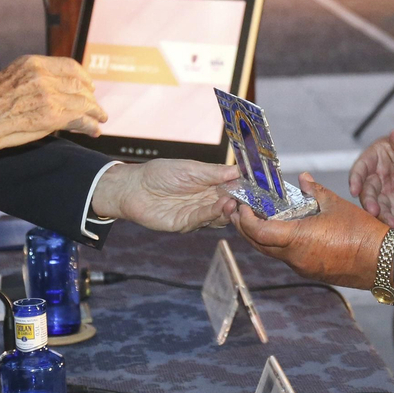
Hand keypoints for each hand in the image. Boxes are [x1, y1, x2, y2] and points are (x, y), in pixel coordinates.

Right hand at [0, 54, 106, 153]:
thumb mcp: (11, 80)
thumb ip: (33, 81)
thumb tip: (53, 90)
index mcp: (31, 63)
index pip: (69, 66)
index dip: (83, 77)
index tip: (89, 86)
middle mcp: (42, 75)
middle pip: (78, 83)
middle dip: (90, 97)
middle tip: (96, 107)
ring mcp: (47, 94)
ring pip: (82, 101)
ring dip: (94, 112)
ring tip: (100, 119)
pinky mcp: (50, 115)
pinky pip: (79, 118)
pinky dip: (90, 124)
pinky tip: (94, 130)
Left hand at [90, 158, 240, 232]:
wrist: (133, 188)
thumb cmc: (160, 173)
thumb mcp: (190, 168)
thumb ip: (214, 172)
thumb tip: (239, 170)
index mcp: (210, 184)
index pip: (233, 187)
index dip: (246, 188)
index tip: (259, 187)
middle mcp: (206, 200)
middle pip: (230, 204)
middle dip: (241, 203)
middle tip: (251, 199)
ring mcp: (197, 213)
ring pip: (219, 215)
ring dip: (228, 209)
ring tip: (235, 202)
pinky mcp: (185, 224)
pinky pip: (203, 220)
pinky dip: (213, 214)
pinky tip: (222, 206)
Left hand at [228, 173, 387, 287]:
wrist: (382, 261)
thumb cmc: (362, 232)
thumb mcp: (336, 205)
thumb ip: (314, 190)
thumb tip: (303, 178)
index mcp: (298, 239)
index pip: (258, 232)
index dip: (245, 220)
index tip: (242, 207)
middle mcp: (295, 258)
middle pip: (259, 245)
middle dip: (245, 228)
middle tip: (239, 212)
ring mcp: (303, 268)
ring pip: (271, 253)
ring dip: (261, 237)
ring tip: (259, 219)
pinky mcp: (311, 272)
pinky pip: (286, 258)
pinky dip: (278, 244)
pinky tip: (283, 231)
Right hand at [348, 129, 393, 228]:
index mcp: (376, 157)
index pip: (361, 168)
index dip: (355, 179)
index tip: (354, 190)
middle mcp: (377, 175)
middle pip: (367, 190)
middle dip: (368, 201)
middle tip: (374, 211)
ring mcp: (386, 191)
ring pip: (377, 205)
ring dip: (380, 215)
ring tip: (390, 223)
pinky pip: (391, 215)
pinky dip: (391, 222)